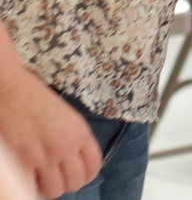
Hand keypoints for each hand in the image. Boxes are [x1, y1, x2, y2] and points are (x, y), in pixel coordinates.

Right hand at [0, 65, 100, 198]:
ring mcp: (44, 156)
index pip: (93, 166)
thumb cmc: (35, 99)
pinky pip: (33, 191)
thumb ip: (73, 139)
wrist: (10, 89)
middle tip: (56, 175)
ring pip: (55, 191)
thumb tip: (74, 164)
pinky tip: (28, 177)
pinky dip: (31, 188)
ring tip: (41, 177)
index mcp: (79, 131)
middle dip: (66, 182)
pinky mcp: (22, 163)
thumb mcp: (65, 115)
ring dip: (48, 187)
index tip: (76, 174)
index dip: (85, 175)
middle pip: (75, 182)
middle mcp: (65, 145)